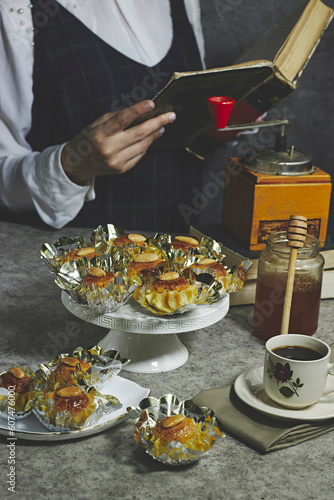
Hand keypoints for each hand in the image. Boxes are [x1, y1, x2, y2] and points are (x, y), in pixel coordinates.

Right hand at [61, 100, 175, 184]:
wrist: (78, 163)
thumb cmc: (89, 138)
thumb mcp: (98, 124)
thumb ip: (117, 118)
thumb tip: (141, 112)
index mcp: (100, 134)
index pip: (121, 120)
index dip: (137, 110)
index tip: (151, 103)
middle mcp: (108, 148)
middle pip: (138, 133)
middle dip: (157, 123)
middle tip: (170, 116)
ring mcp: (116, 161)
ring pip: (142, 145)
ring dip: (155, 134)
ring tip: (163, 126)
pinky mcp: (122, 169)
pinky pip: (139, 155)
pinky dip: (147, 144)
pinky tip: (152, 137)